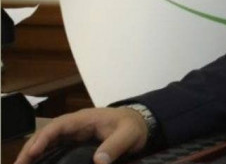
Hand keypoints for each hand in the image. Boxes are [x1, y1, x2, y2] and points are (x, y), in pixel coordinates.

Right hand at [14, 107, 148, 163]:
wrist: (141, 124)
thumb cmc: (133, 126)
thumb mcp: (129, 135)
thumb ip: (115, 146)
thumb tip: (98, 161)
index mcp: (85, 119)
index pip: (59, 126)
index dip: (44, 137)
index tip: (33, 152)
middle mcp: (76, 126)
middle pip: (48, 135)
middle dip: (31, 149)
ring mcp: (75, 135)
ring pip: (49, 142)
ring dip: (34, 154)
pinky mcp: (77, 143)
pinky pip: (57, 149)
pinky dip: (45, 157)